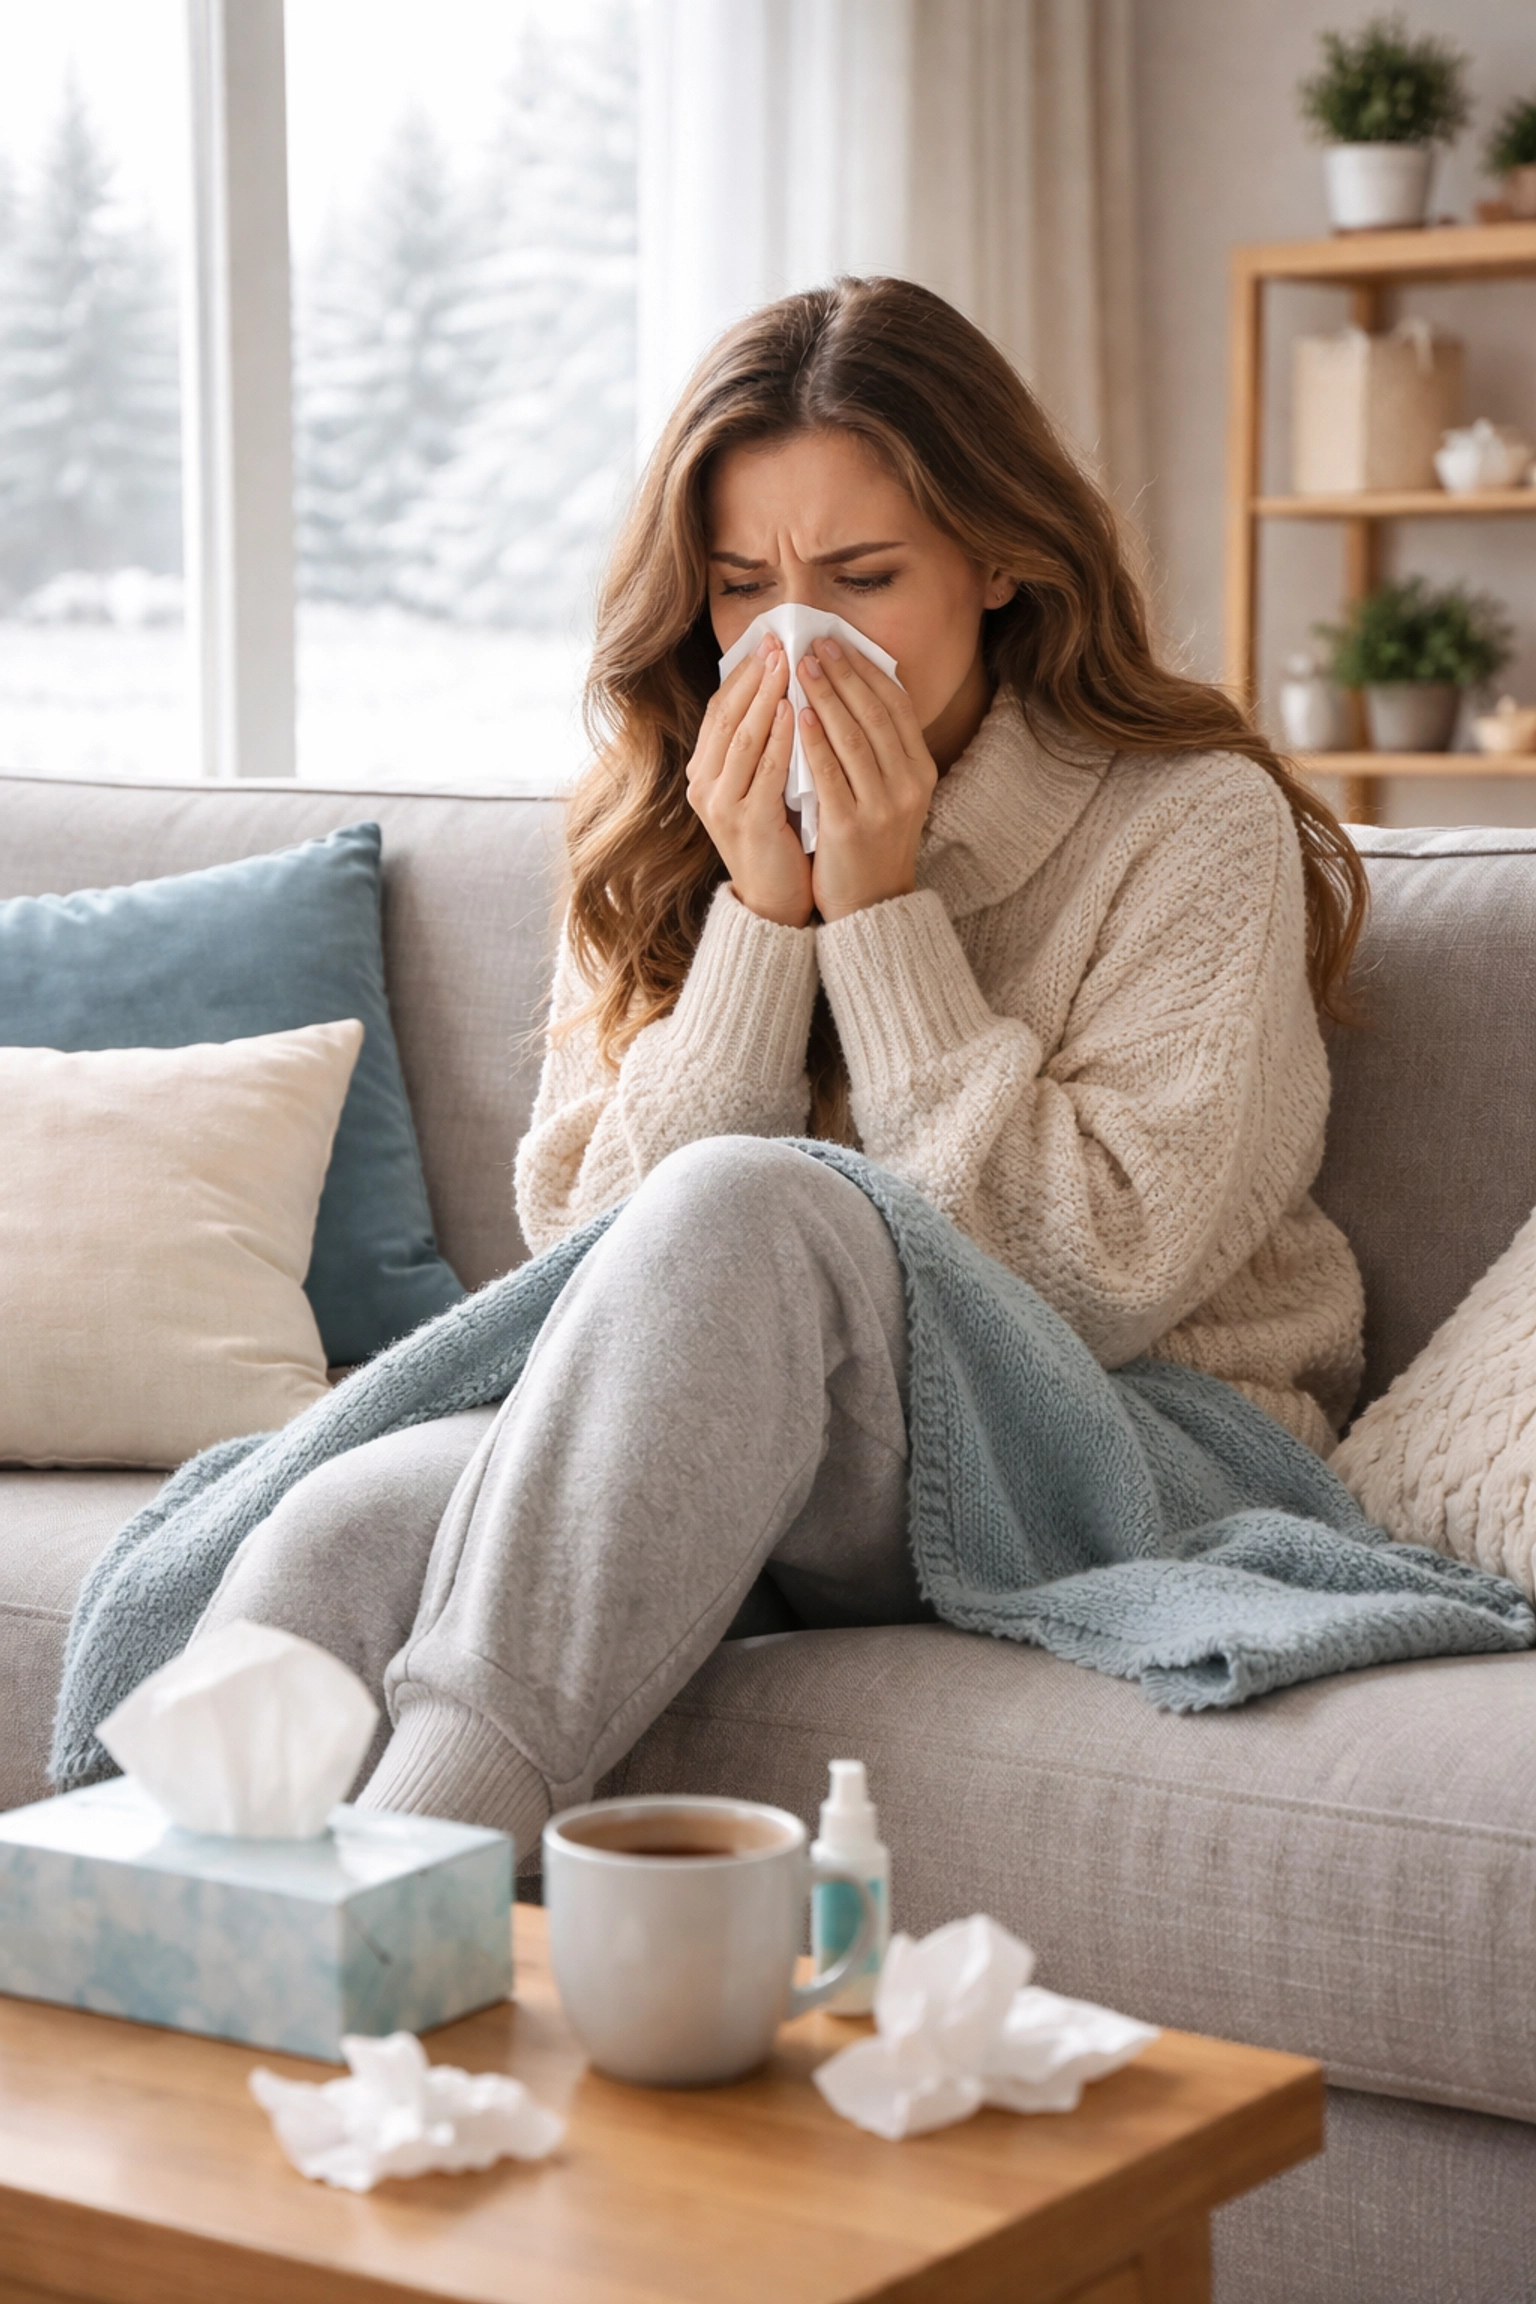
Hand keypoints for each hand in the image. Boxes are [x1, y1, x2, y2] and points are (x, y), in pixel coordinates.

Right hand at [686, 638, 812, 928]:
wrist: (775, 900)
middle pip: (726, 716)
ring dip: (767, 696)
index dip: (742, 673)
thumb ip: (762, 745)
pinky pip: (764, 769)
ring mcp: (721, 805)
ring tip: (789, 663)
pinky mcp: (747, 822)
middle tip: (779, 641)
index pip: (719, 709)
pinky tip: (796, 710)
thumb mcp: (760, 784)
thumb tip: (782, 688)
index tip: (768, 641)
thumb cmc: (776, 836)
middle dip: (754, 675)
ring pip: (742, 737)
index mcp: (703, 772)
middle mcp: (704, 785)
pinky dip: (780, 737)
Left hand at [798, 640, 938, 923]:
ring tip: (801, 666)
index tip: (841, 643)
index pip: (896, 707)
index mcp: (921, 771)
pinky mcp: (850, 826)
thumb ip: (880, 752)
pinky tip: (797, 714)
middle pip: (875, 714)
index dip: (868, 671)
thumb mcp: (891, 794)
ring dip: (826, 696)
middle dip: (844, 673)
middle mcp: (908, 785)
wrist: (872, 907)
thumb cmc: (872, 844)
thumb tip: (853, 692)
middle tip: (815, 643)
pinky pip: (830, 773)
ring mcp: (882, 806)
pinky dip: (814, 739)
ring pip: (853, 737)